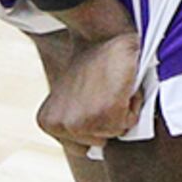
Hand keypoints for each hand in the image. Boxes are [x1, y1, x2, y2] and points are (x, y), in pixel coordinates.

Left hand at [36, 25, 147, 149]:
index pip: (82, 147)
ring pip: (117, 132)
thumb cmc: (92, 62)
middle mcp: (62, 126)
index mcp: (48, 122)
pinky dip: (133, 103)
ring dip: (123, 109)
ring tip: (113, 86)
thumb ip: (78, 120)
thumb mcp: (73, 96)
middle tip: (105, 90)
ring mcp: (83, 123)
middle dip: (110, 117)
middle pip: (101, 141)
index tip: (95, 100)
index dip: (98, 124)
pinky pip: (130, 121)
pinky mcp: (106, 114)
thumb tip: (97, 147)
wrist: (101, 34)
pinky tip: (121, 85)